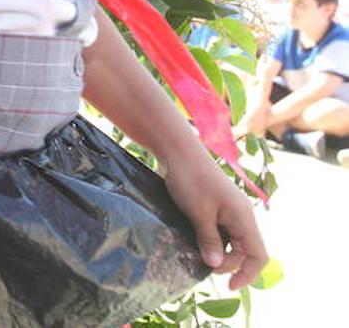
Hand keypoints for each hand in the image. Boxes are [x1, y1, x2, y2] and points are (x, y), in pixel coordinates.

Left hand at [163, 149, 267, 290]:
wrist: (178, 150)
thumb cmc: (190, 179)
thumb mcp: (199, 213)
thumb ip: (210, 240)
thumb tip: (216, 266)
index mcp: (243, 217)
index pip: (258, 255)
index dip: (247, 274)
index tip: (229, 286)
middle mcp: (242, 215)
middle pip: (245, 250)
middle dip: (227, 263)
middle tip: (201, 264)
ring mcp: (230, 210)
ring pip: (232, 241)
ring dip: (218, 252)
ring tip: (197, 255)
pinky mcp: (218, 205)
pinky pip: (222, 230)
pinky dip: (213, 240)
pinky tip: (196, 241)